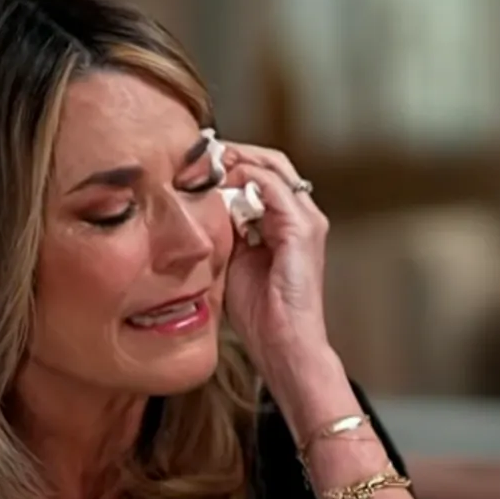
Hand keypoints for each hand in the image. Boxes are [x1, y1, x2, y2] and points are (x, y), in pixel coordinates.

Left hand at [217, 142, 331, 370]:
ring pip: (271, 166)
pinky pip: (272, 186)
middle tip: (196, 153)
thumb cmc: (260, 314)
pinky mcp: (302, 229)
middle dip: (232, 153)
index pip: (261, 174)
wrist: (283, 345)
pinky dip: (244, 178)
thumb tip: (197, 204)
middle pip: (269, 162)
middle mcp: (302, 216)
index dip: (229, 163)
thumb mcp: (232, 259)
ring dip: (235, 160)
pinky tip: (217, 185)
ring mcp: (306, 220)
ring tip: (203, 164)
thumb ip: (224, 229)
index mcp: (287, 223)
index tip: (193, 162)